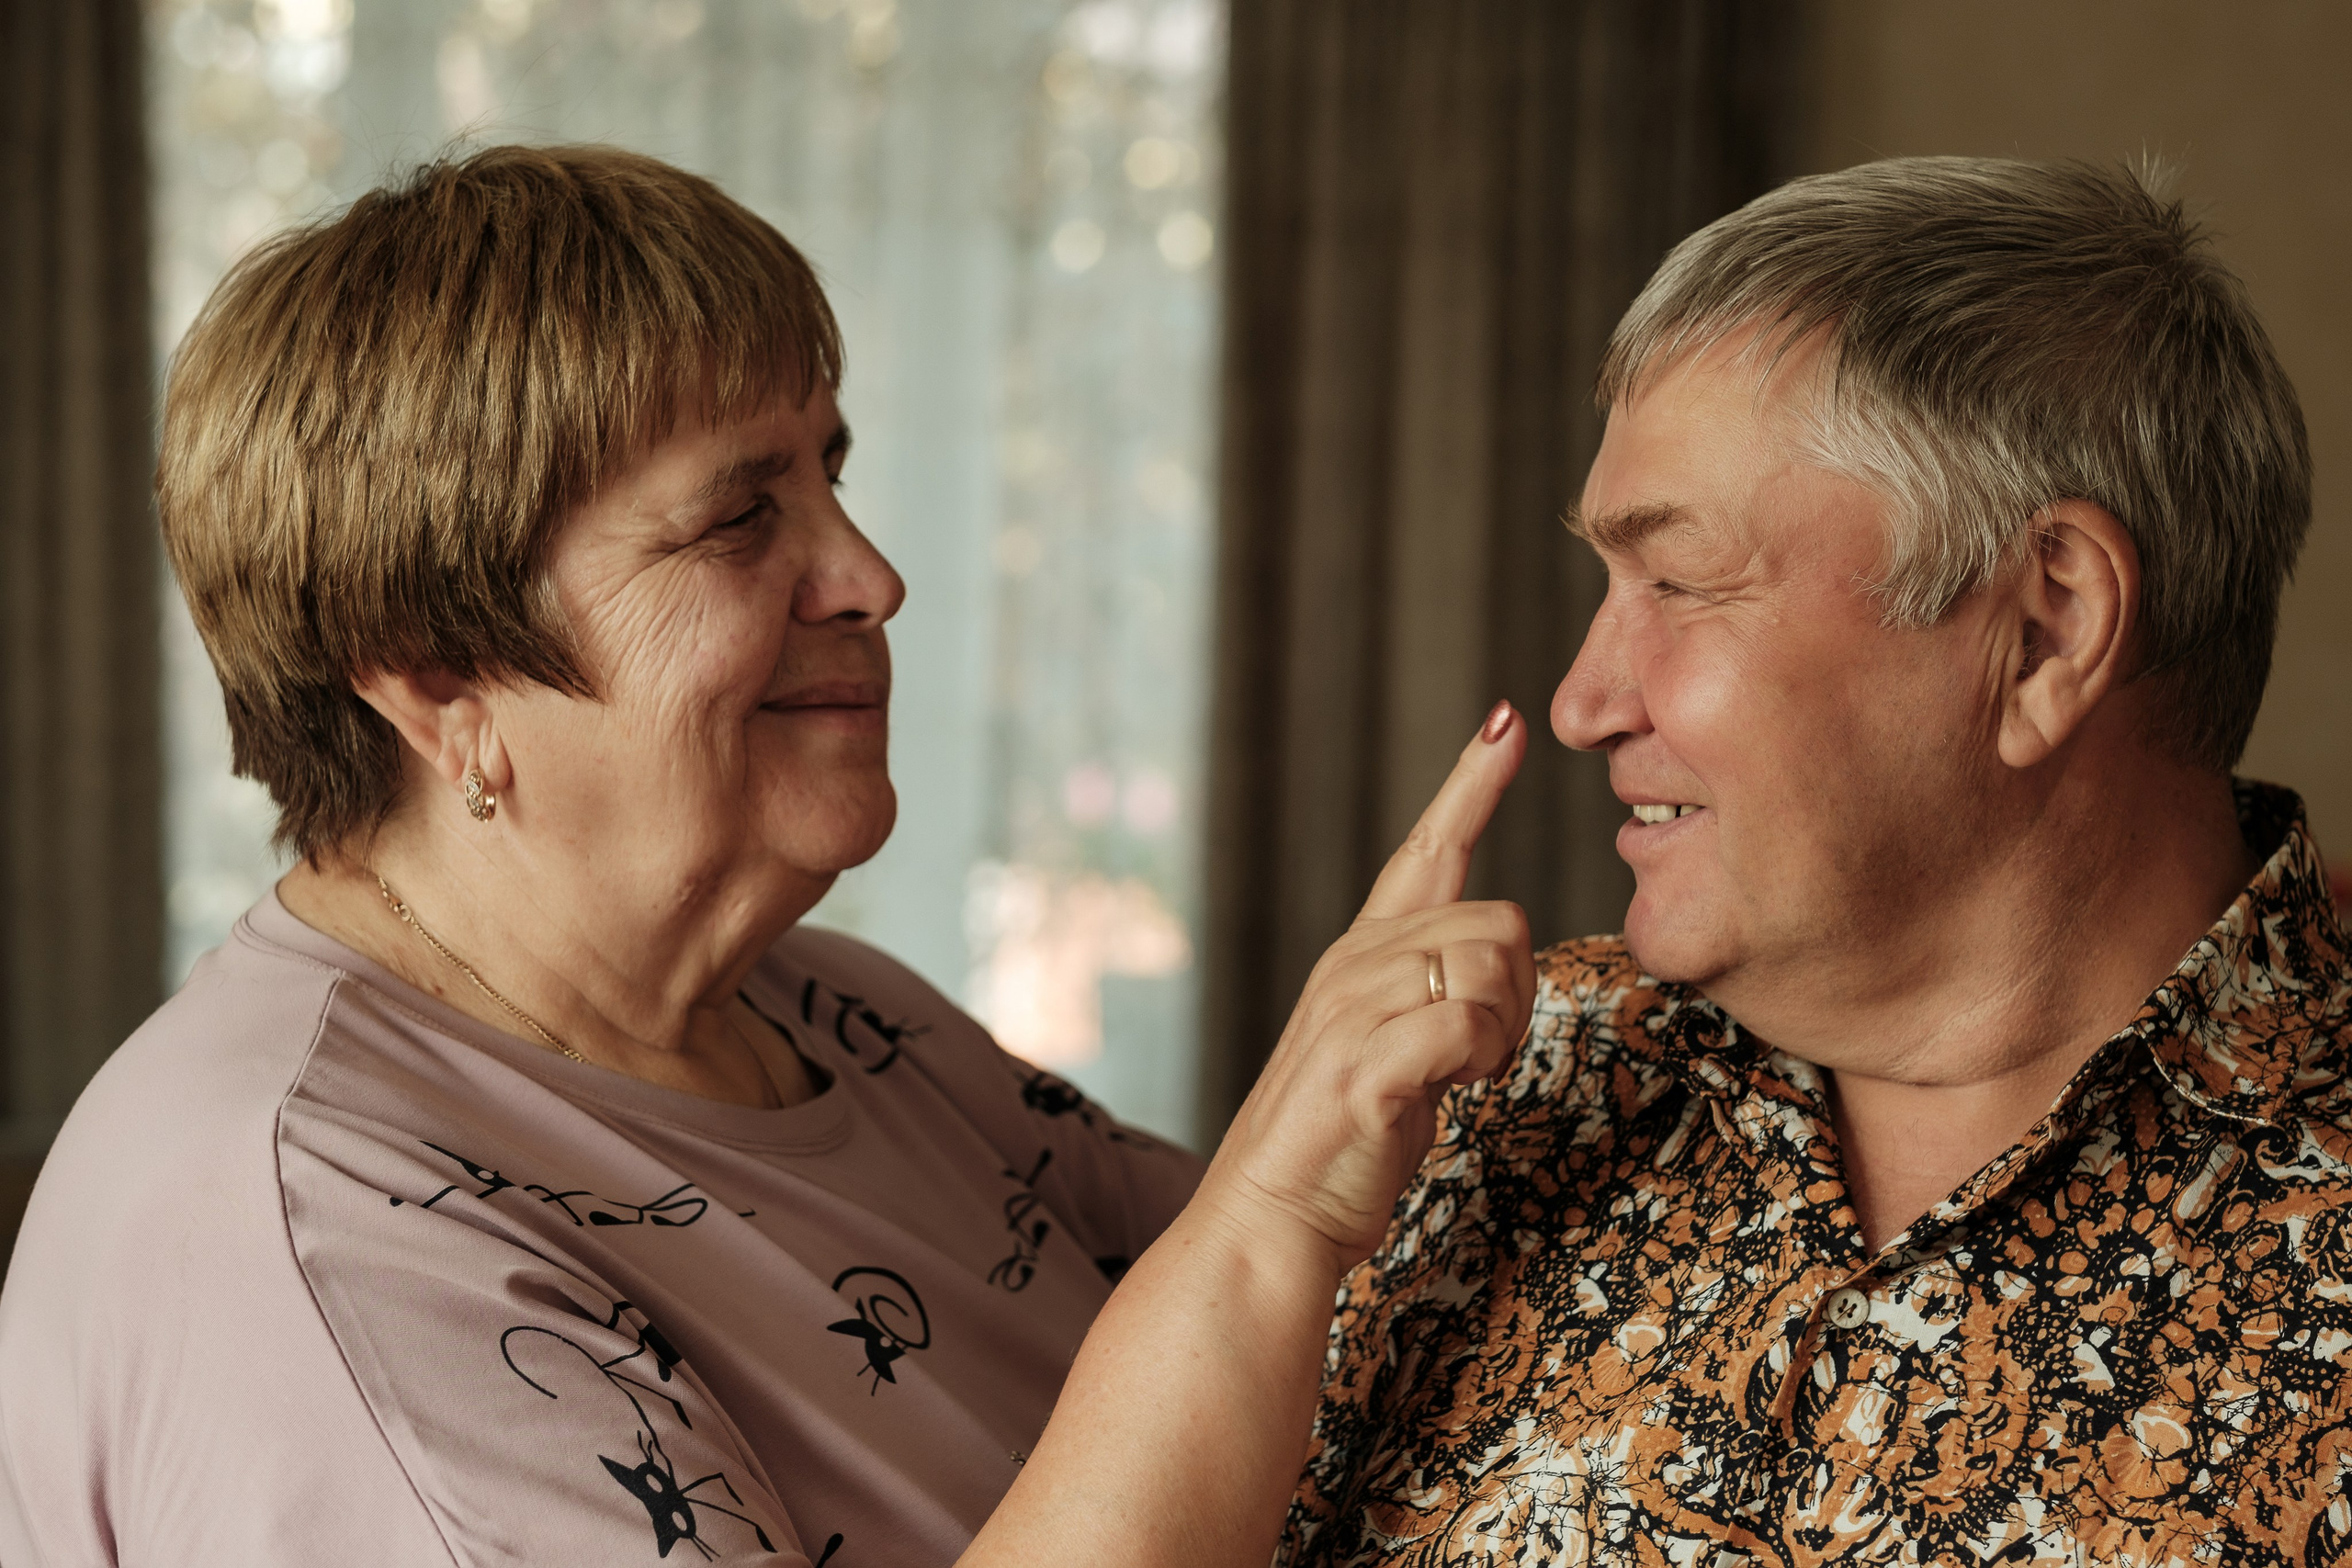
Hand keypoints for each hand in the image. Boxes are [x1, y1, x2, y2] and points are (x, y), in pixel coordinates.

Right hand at [1201, 702, 1534, 1271]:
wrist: (1268, 1222)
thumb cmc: (1339, 1145)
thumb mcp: (1393, 1049)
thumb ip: (1434, 998)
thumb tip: (1489, 970)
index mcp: (1362, 953)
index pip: (1425, 848)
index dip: (1468, 785)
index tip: (1503, 726)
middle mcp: (1355, 963)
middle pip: (1496, 920)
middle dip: (1515, 992)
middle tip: (1477, 1058)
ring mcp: (1355, 1009)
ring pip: (1490, 966)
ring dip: (1501, 1031)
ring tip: (1457, 1078)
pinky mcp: (1367, 1061)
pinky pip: (1468, 1024)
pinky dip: (1482, 1060)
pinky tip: (1453, 1089)